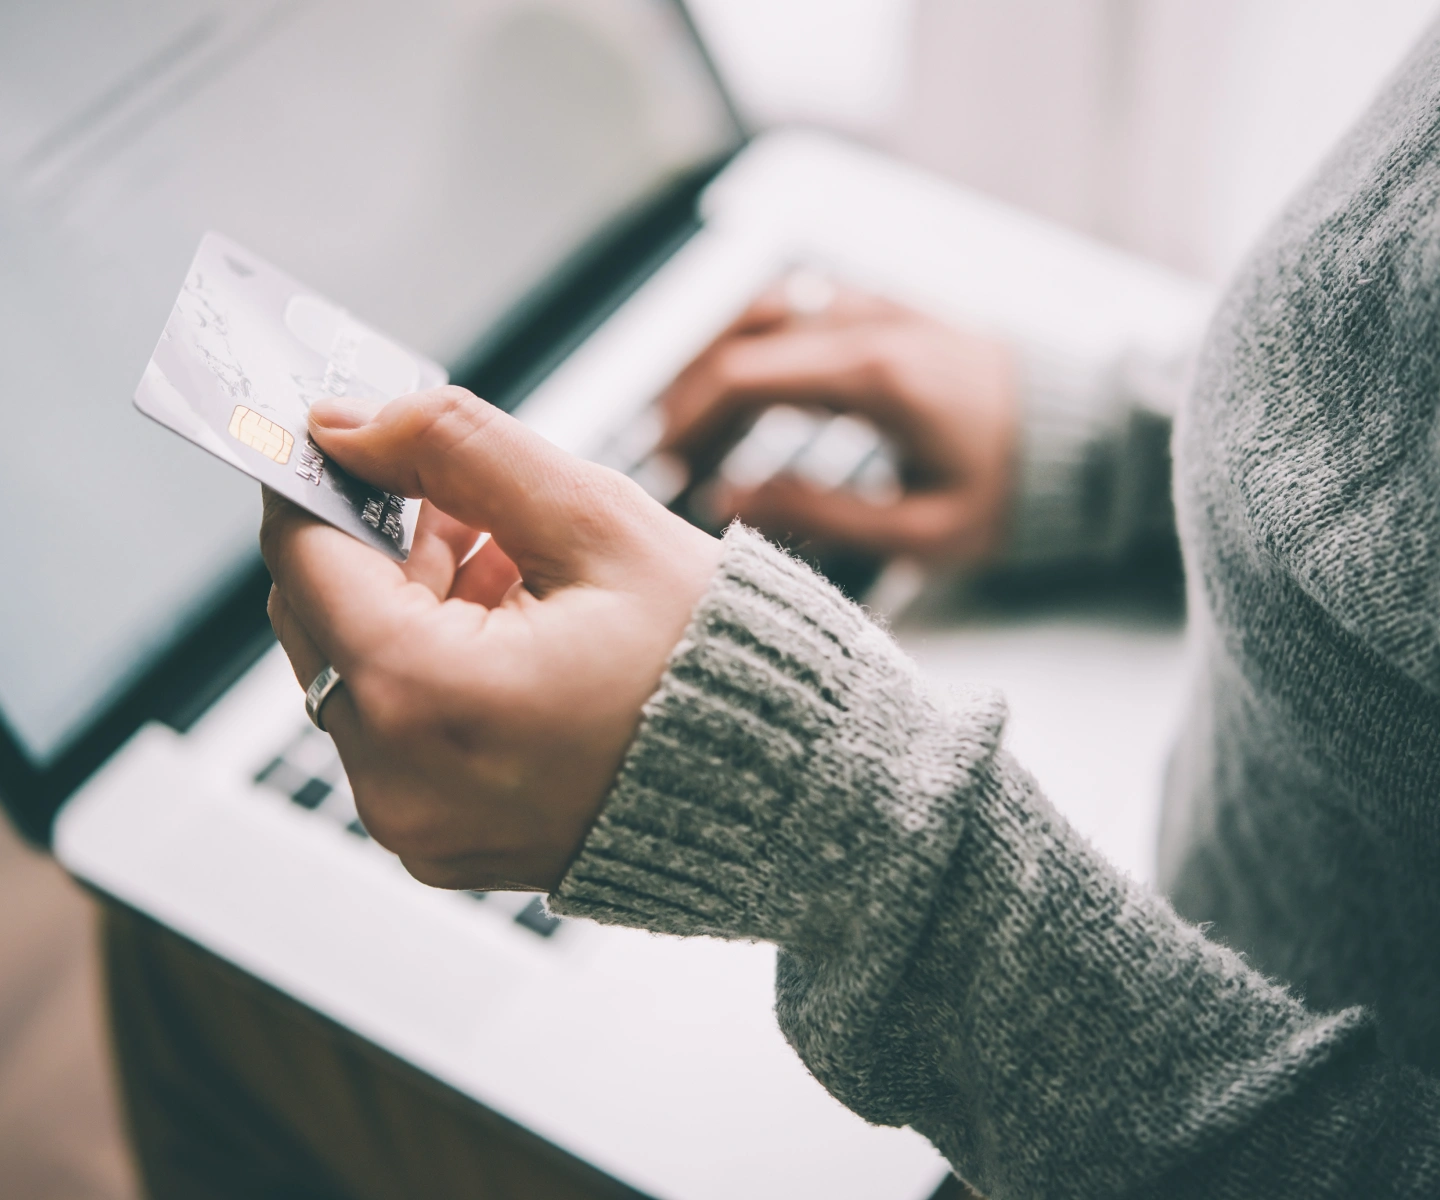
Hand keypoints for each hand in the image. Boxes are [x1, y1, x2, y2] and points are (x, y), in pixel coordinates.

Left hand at [260, 387, 721, 891]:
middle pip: (319, 615)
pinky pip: (396, 730)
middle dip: (382, 542)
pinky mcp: (440, 841)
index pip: (303, 555)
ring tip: (522, 577)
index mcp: (425, 699)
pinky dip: (434, 669)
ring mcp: (416, 825)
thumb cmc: (717, 665)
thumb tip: (350, 424)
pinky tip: (519, 636)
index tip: (347, 437)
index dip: (319, 478)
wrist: (787, 789)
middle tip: (470, 505)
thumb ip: (458, 448)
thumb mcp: (595, 522)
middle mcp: (397, 782)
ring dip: (414, 603)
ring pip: (357, 670)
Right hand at [661, 282, 1018, 561]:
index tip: (665, 467)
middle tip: (666, 454)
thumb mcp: (922, 530)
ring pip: (763, 310)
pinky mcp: (887, 311)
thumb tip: (727, 496)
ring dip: (715, 360)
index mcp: (874, 376)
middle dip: (688, 394)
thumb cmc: (1012, 492)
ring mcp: (878, 308)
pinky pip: (798, 308)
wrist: (1088, 440)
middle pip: (739, 335)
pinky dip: (755, 343)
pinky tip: (745, 392)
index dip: (688, 420)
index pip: (743, 376)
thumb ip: (819, 513)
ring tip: (692, 424)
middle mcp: (869, 324)